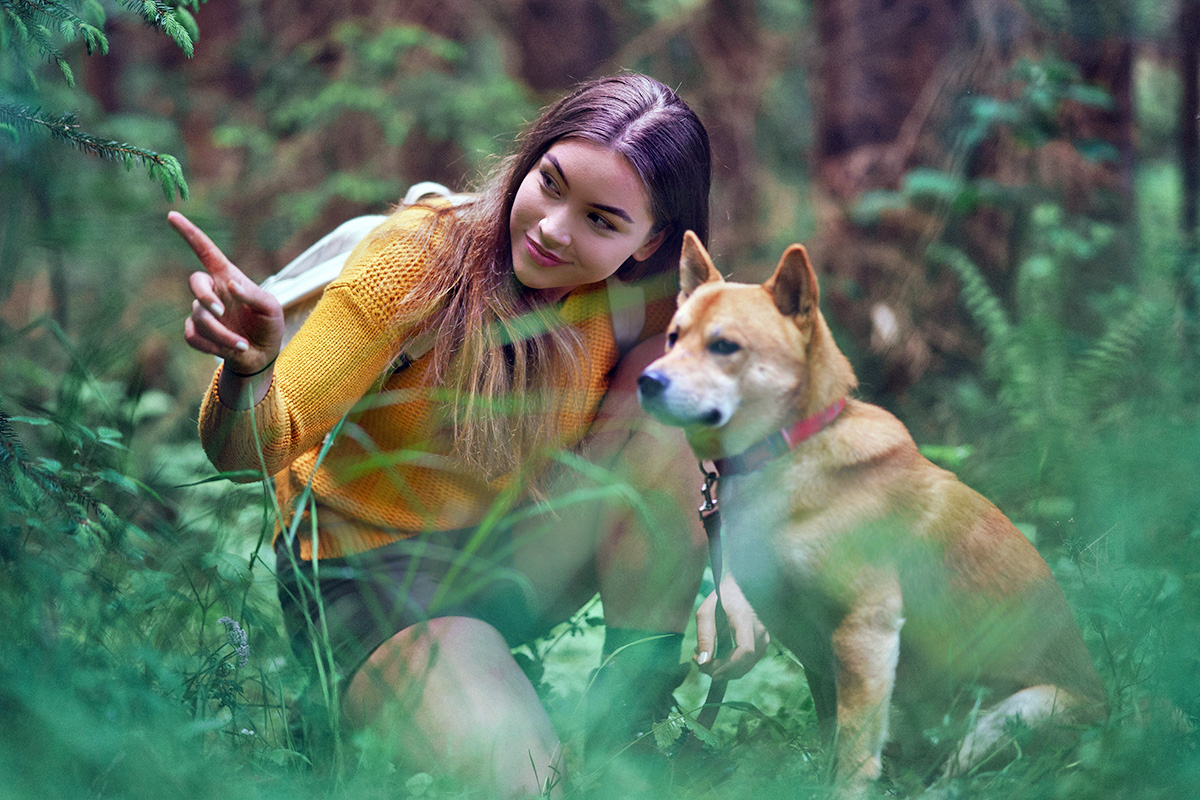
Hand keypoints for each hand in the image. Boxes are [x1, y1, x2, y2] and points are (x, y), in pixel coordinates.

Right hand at [171, 211, 283, 373]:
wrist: (261, 356)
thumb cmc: (268, 325)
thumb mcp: (270, 308)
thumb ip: (253, 294)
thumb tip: (231, 286)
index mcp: (228, 278)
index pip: (206, 251)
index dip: (190, 234)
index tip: (173, 215)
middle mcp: (213, 291)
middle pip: (195, 283)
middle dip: (205, 297)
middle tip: (220, 312)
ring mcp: (202, 312)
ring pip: (199, 318)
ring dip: (222, 335)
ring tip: (243, 345)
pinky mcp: (196, 332)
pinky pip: (193, 337)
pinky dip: (214, 347)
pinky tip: (231, 350)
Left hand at [694, 573, 769, 679]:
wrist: (742, 588)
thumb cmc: (722, 597)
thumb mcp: (706, 612)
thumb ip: (704, 637)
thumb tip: (704, 662)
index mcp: (745, 620)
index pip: (745, 650)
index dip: (728, 665)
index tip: (708, 669)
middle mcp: (759, 631)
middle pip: (743, 663)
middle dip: (719, 670)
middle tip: (699, 664)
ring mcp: (764, 638)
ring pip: (745, 666)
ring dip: (723, 669)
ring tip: (703, 659)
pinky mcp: (762, 644)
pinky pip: (747, 662)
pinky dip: (730, 665)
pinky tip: (715, 658)